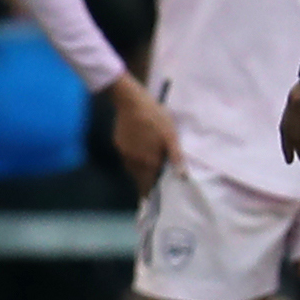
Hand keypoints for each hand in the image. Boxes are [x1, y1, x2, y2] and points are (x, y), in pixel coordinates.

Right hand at [109, 76, 177, 193]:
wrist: (132, 102)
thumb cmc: (156, 118)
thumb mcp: (171, 135)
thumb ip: (175, 156)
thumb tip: (182, 176)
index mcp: (147, 162)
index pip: (147, 185)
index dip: (150, 191)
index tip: (152, 197)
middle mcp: (133, 162)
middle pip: (139, 178)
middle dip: (146, 181)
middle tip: (153, 181)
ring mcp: (123, 153)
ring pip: (131, 168)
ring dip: (139, 169)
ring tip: (148, 164)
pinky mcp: (118, 144)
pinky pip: (126, 156)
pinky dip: (133, 157)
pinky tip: (139, 148)